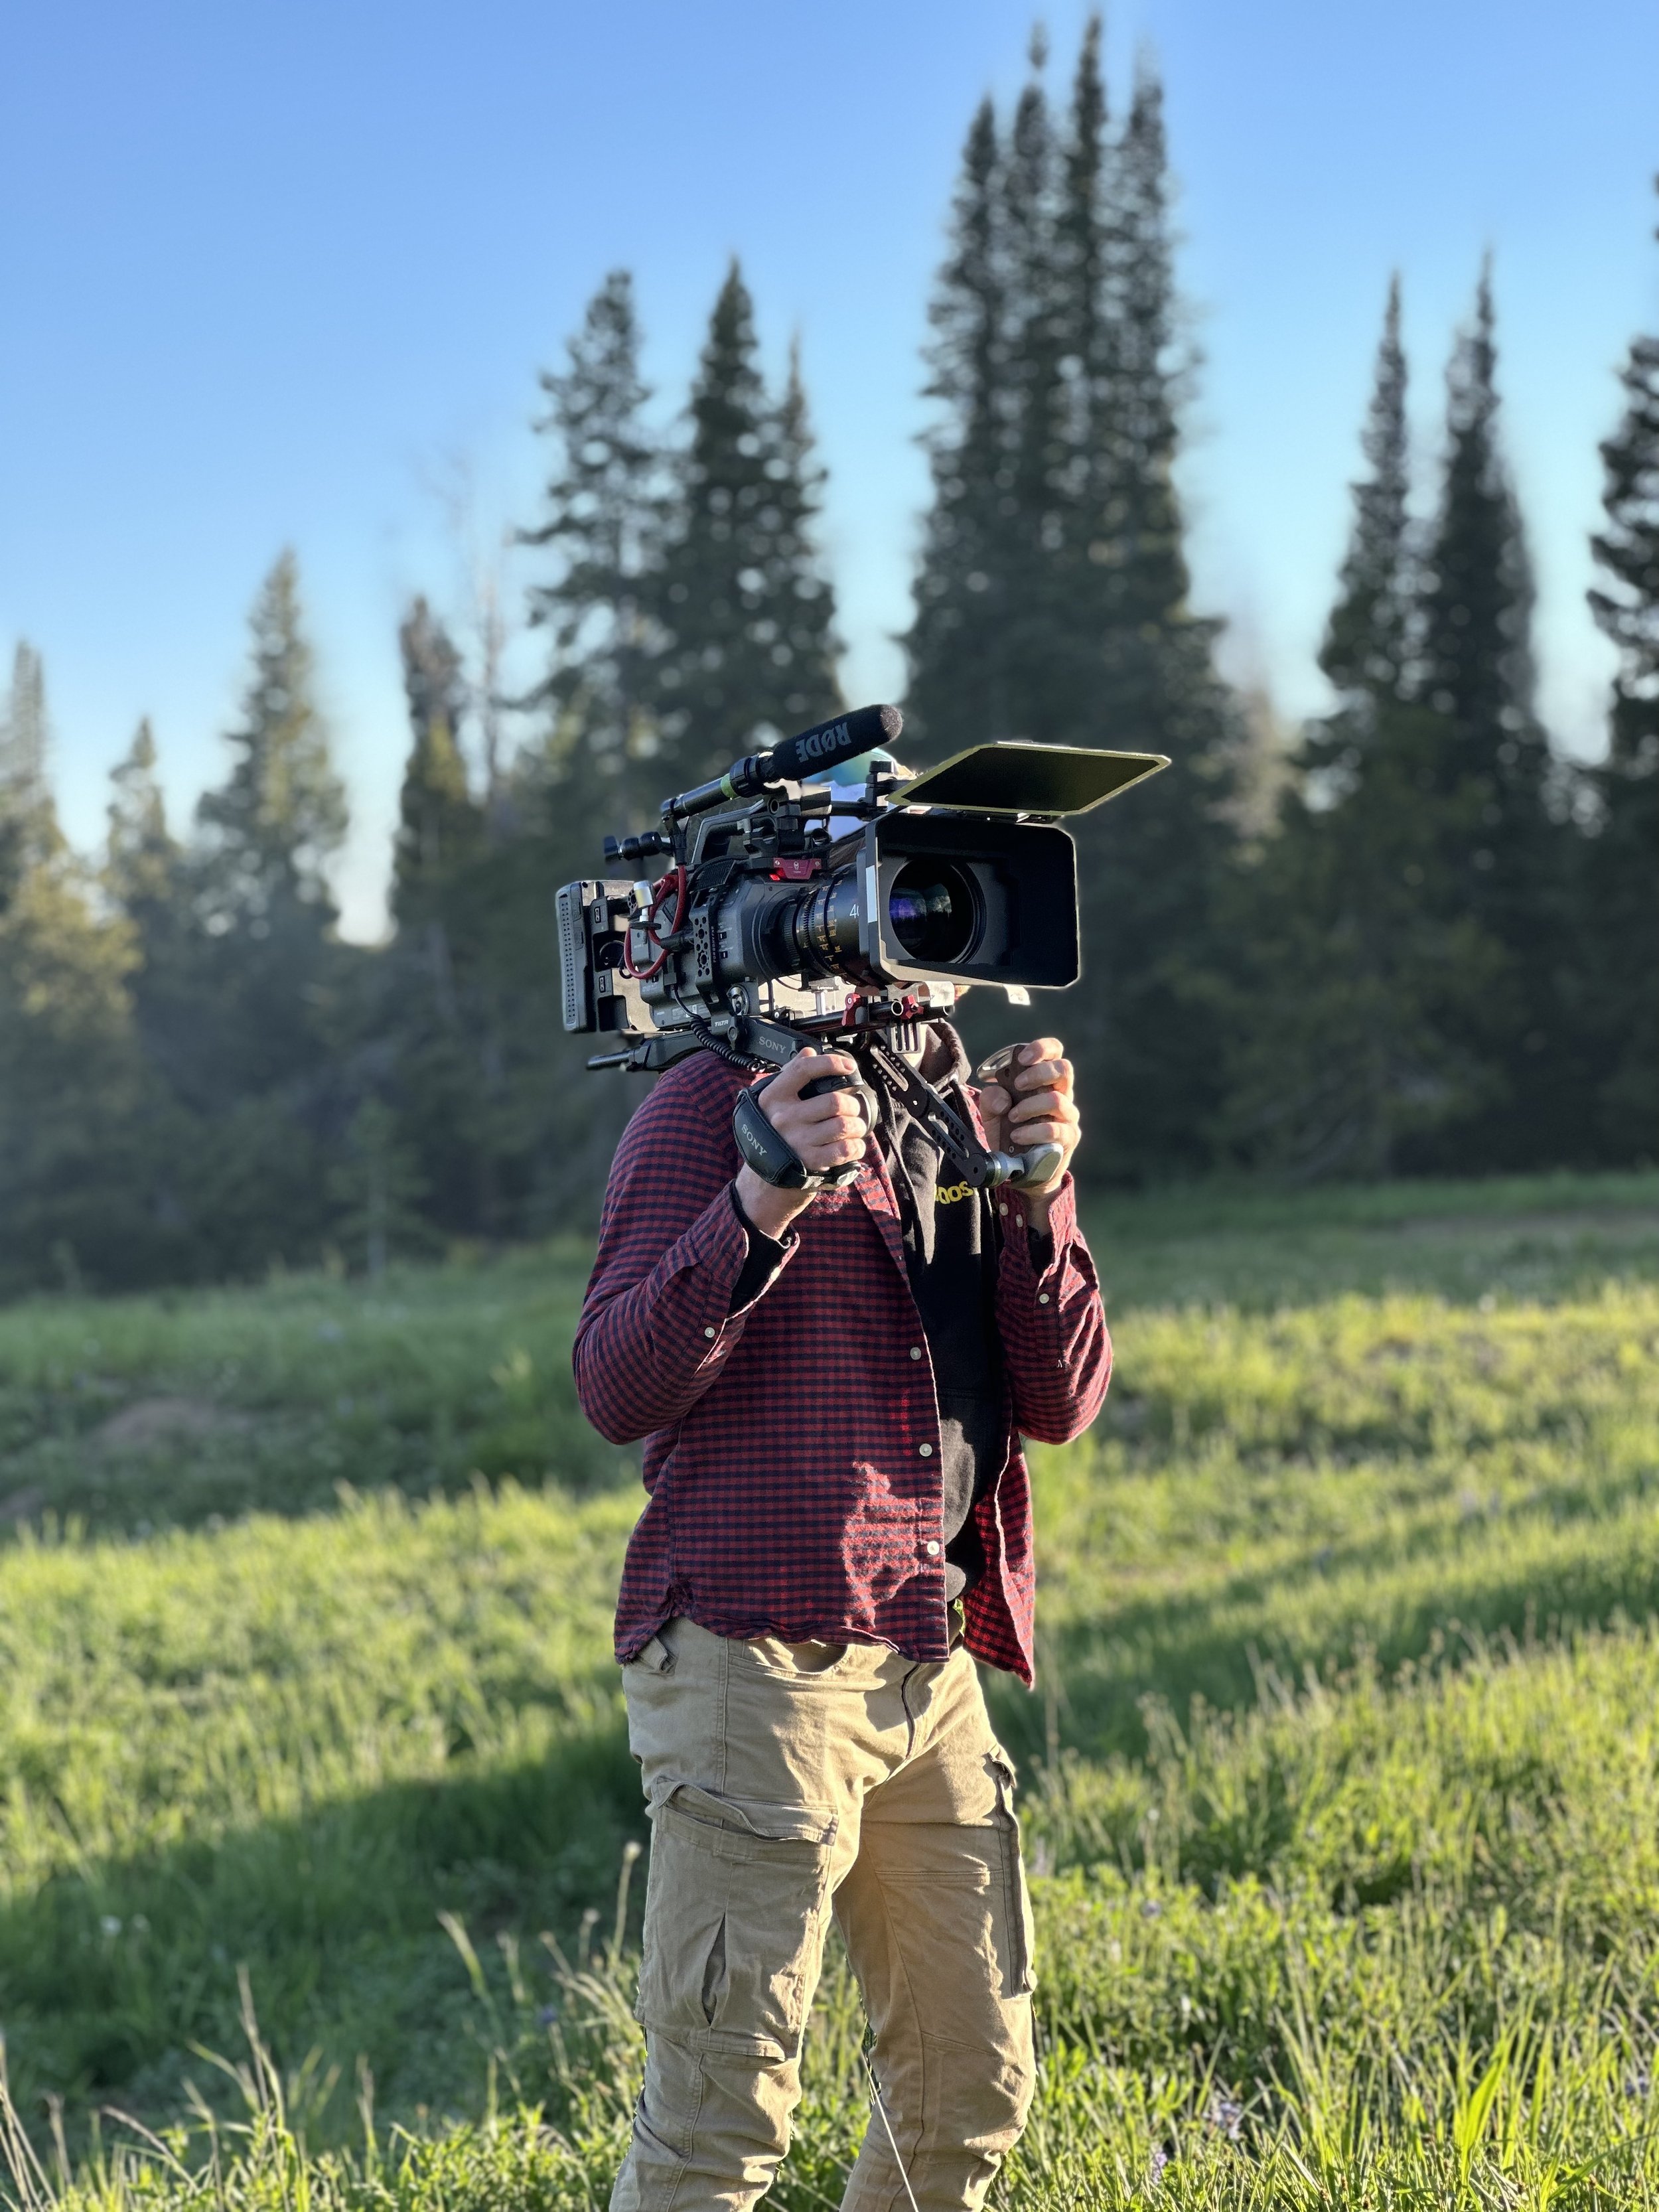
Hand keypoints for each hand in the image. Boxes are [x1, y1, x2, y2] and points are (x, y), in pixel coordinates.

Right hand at [734, 1049, 870, 1239]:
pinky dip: (856, 1147)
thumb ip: (791, 1076)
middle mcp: (784, 1117)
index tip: (848, 1067)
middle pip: (834, 1101)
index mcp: (775, 1096)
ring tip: (855, 1128)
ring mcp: (797, 1140)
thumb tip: (809, 1051)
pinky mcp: (810, 1161)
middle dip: (852, 1105)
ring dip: (857, 1126)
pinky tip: (853, 1146)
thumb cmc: (774, 1134)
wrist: (765, 1178)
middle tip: (853, 1110)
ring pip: (843, 1125)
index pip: (804, 1069)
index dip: (831, 1063)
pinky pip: (845, 1149)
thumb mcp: (774, 1103)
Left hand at [975, 1037, 1080, 1229]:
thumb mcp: (991, 1113)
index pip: (1054, 1052)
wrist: (1021, 1168)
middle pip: (1063, 1069)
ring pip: (1057, 1100)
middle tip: (1017, 1086)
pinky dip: (1033, 1131)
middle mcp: (1061, 1093)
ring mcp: (1068, 1116)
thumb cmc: (1009, 1132)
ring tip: (1012, 1118)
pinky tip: (1017, 1136)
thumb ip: (991, 1098)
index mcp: (1045, 1080)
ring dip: (1030, 1106)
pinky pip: (1055, 1129)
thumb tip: (1002, 1097)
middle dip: (1037, 1074)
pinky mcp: (1069, 1138)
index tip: (1022, 1058)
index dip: (1041, 1048)